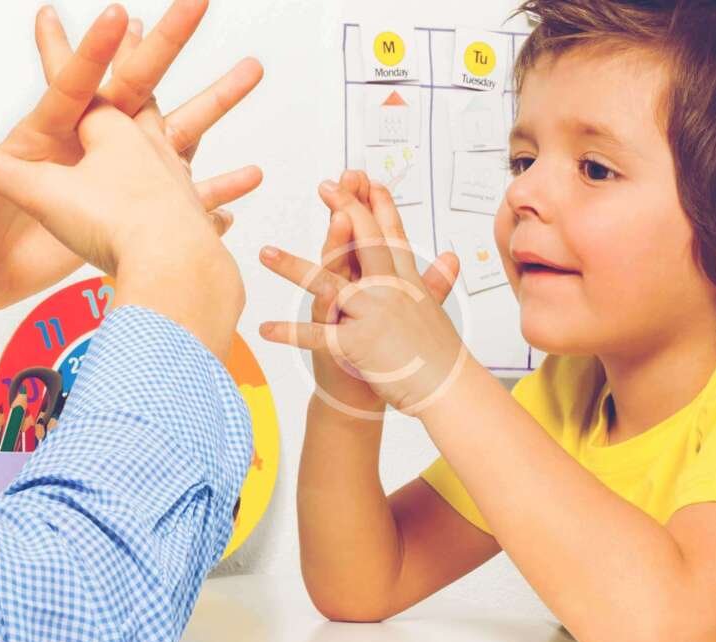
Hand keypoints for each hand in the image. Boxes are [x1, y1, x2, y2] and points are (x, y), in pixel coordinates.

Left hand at [0, 1, 262, 315]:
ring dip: (214, 102)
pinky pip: (186, 200)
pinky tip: (248, 178)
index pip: (74, 85)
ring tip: (252, 70)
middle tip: (197, 1)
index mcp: (44, 140)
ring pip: (178, 134)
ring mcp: (114, 181)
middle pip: (137, 87)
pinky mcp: (130, 219)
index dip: (94, 52)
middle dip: (166, 43)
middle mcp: (86, 150)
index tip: (122, 17)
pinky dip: (217, 189)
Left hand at [259, 179, 462, 414]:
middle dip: (345, 209)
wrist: (447, 389)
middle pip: (365, 241)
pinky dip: (289, 334)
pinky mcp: (357, 344)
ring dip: (293, 267)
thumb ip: (436, 280)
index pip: (391, 234)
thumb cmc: (440, 354)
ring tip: (265, 253)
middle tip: (325, 186)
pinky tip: (265, 330)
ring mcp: (372, 314)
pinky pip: (316, 336)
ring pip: (328, 282)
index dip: (377, 204)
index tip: (365, 178)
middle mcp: (390, 289)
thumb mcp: (435, 310)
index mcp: (406, 280)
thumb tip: (450, 257)